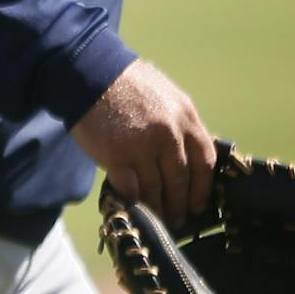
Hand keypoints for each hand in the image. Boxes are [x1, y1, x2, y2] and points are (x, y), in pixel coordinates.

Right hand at [72, 59, 215, 232]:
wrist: (90, 74)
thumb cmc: (127, 84)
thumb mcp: (166, 96)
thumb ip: (180, 125)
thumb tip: (187, 158)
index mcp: (186, 116)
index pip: (204, 161)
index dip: (202, 188)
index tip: (197, 204)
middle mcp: (169, 134)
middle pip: (180, 179)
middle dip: (179, 204)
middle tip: (177, 219)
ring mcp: (142, 147)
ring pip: (156, 189)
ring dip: (158, 208)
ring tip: (157, 219)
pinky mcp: (116, 157)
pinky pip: (131, 189)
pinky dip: (134, 201)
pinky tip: (134, 206)